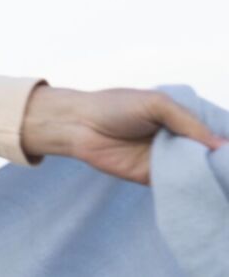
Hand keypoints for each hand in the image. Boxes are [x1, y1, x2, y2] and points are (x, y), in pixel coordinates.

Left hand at [21, 84, 227, 185]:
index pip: (213, 130)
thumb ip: (187, 122)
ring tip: (224, 179)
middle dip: (221, 161)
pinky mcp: (153, 178)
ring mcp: (166, 159)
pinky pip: (177, 186)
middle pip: (209, 154)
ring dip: (209, 176)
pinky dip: (190, 188)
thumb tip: (222, 145)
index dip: (224, 139)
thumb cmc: (114, 106)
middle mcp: (177, 139)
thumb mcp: (155, 104)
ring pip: (197, 171)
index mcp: (180, 118)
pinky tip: (206, 190)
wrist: (79, 124)